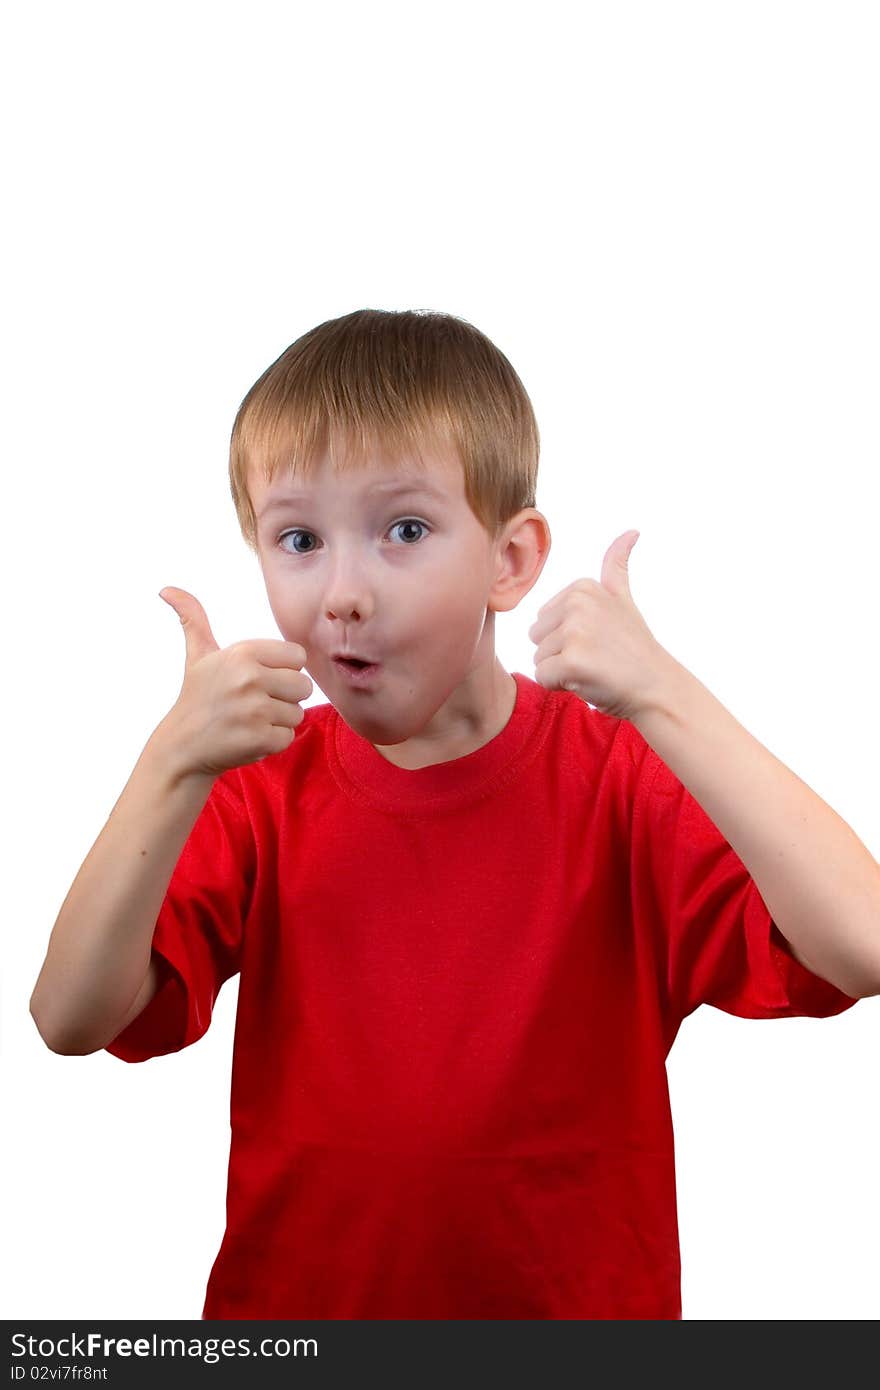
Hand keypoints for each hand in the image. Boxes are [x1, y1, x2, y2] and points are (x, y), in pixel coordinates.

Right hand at [157, 587, 312, 778]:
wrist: (182, 746)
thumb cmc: (197, 697)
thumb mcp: (198, 655)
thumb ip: (193, 618)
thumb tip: (166, 589)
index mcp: (243, 653)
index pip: (298, 656)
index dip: (282, 670)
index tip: (259, 679)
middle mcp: (249, 678)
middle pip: (303, 685)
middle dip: (284, 697)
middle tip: (254, 703)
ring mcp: (255, 710)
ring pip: (297, 713)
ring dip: (277, 721)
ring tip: (249, 720)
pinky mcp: (260, 739)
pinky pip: (288, 736)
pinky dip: (272, 741)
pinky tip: (248, 737)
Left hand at [527, 531, 670, 721]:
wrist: (656, 686)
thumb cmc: (634, 648)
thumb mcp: (624, 599)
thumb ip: (616, 566)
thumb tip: (631, 531)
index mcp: (582, 587)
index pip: (544, 619)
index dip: (566, 638)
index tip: (597, 640)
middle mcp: (577, 603)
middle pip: (537, 637)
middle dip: (560, 654)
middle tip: (595, 657)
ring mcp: (575, 631)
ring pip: (539, 658)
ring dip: (562, 671)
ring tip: (594, 668)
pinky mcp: (572, 660)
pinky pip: (542, 676)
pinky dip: (561, 686)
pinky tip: (588, 681)